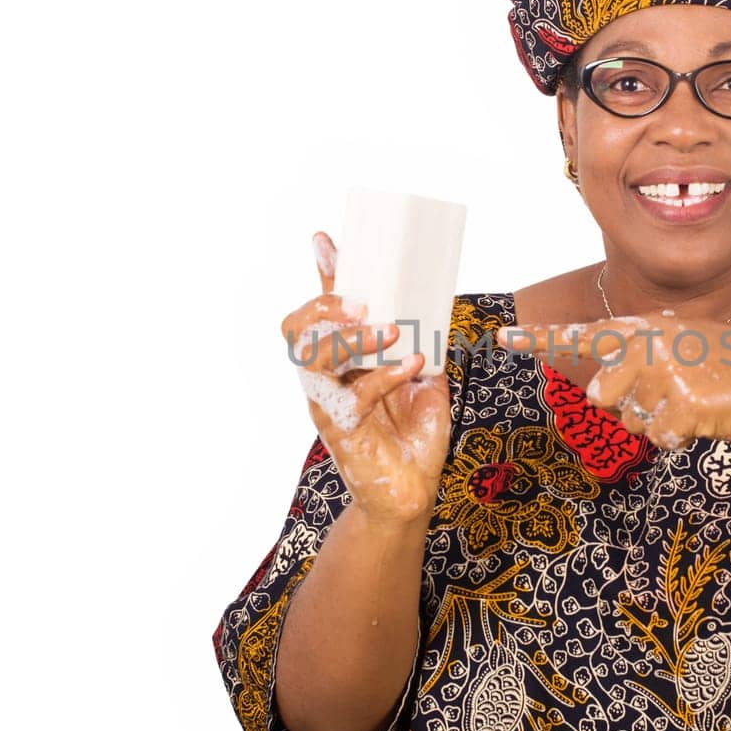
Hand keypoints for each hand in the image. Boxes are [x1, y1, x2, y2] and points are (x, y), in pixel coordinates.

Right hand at [280, 231, 450, 525]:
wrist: (412, 490)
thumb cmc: (412, 435)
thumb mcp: (422, 379)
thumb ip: (420, 346)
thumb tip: (432, 311)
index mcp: (342, 360)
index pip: (323, 311)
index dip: (323, 275)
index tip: (326, 239)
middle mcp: (325, 378)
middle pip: (298, 329)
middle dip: (325, 306)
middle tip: (363, 304)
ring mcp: (328, 402)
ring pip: (314, 357)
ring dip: (352, 339)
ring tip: (390, 331)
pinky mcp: (341, 427)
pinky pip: (354, 393)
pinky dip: (386, 374)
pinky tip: (414, 365)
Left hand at [497, 313, 730, 449]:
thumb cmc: (727, 370)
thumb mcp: (680, 348)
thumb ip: (638, 359)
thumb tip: (598, 392)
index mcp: (645, 328)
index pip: (582, 334)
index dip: (539, 339)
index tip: (501, 338)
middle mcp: (648, 344)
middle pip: (602, 396)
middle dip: (630, 407)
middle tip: (674, 394)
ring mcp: (664, 373)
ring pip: (629, 422)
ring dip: (657, 423)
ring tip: (692, 403)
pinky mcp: (681, 405)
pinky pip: (658, 439)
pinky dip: (679, 438)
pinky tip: (705, 418)